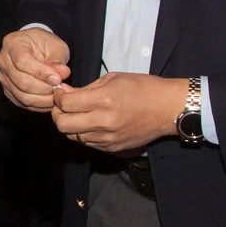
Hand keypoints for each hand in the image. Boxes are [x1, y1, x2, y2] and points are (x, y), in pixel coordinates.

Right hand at [0, 27, 70, 110]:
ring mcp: (3, 77)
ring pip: (22, 95)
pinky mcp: (8, 90)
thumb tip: (62, 74)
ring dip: (43, 99)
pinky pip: (22, 103)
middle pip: (21, 81)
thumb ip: (57, 61)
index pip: (23, 62)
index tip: (58, 78)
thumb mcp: (55, 46)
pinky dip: (39, 105)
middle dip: (45, 88)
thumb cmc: (45, 44)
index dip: (41, 73)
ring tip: (58, 94)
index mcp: (12, 43)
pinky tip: (50, 100)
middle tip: (61, 88)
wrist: (35, 47)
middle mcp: (3, 61)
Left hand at [51, 72, 184, 153]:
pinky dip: (84, 134)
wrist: (168, 109)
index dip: (57, 97)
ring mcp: (108, 138)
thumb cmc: (143, 88)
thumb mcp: (113, 79)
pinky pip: (87, 143)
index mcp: (104, 100)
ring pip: (73, 137)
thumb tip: (64, 93)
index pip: (65, 104)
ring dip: (70, 125)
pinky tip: (91, 123)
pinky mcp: (112, 148)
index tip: (60, 93)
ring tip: (78, 114)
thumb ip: (86, 88)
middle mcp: (104, 122)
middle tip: (63, 106)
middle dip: (58, 114)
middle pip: (62, 125)